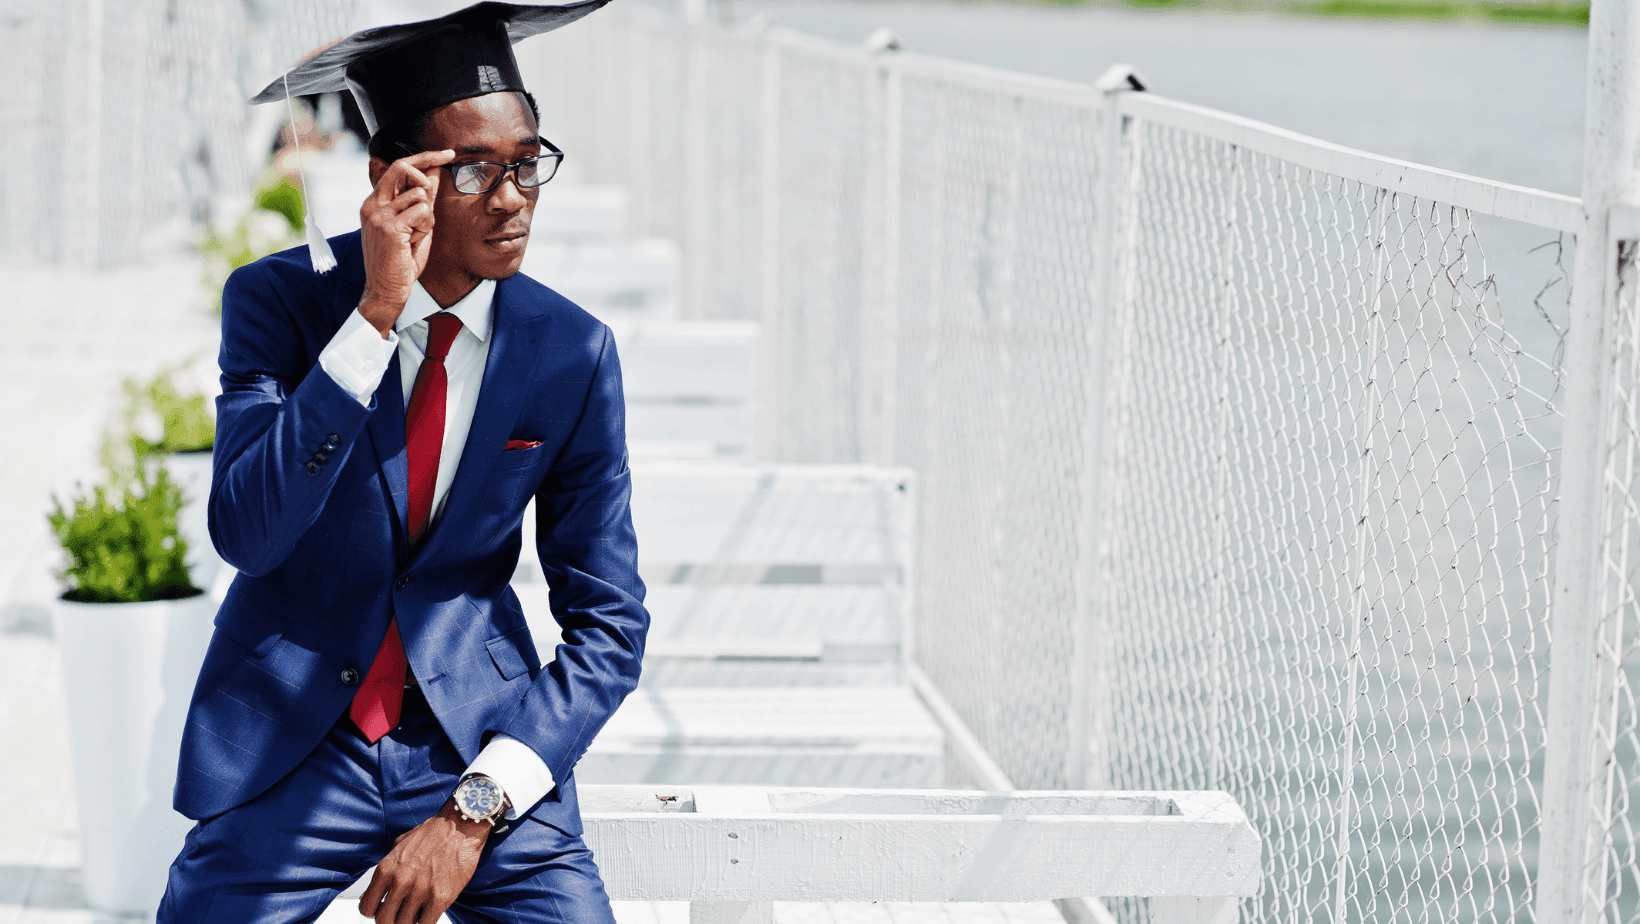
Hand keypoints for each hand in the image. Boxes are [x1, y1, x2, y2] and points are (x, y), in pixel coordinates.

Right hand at [358, 149, 455, 336]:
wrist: (386, 289)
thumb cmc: (401, 260)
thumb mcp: (415, 224)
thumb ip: (422, 199)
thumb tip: (435, 171)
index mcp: (375, 202)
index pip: (398, 167)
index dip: (425, 157)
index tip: (448, 154)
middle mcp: (372, 204)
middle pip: (402, 167)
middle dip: (426, 171)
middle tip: (434, 192)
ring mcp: (378, 215)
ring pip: (419, 195)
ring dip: (427, 216)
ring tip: (416, 235)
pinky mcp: (389, 227)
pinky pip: (422, 212)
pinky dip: (425, 227)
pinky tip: (413, 242)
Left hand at [358, 799, 488, 923]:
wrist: (461, 826)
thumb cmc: (431, 835)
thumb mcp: (398, 847)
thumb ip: (383, 873)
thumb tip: (366, 897)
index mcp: (387, 868)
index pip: (366, 907)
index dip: (374, 911)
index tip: (383, 908)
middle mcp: (401, 880)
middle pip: (383, 921)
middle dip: (391, 919)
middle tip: (401, 912)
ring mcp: (420, 890)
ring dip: (409, 921)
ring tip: (417, 911)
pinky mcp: (441, 897)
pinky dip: (425, 922)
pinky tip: (429, 912)